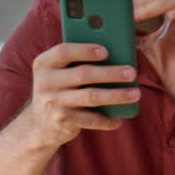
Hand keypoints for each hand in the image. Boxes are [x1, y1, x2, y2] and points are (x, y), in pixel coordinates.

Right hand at [19, 43, 138, 149]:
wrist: (39, 124)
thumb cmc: (61, 88)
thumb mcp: (60, 72)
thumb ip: (79, 60)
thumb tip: (118, 52)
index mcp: (44, 63)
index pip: (64, 51)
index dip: (85, 50)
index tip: (106, 51)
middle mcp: (45, 81)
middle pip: (83, 74)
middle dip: (111, 73)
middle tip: (132, 73)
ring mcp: (53, 102)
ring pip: (91, 97)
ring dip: (116, 95)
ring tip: (136, 93)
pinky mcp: (62, 120)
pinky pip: (90, 119)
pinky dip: (107, 120)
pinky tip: (120, 119)